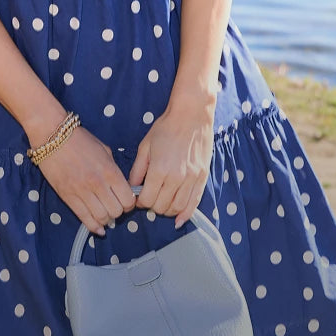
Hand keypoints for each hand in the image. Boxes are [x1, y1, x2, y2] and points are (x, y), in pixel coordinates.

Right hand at [36, 125, 136, 235]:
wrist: (52, 135)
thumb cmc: (80, 139)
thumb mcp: (104, 150)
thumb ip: (113, 169)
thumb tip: (119, 186)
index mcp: (110, 171)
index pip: (128, 199)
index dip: (130, 204)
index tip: (126, 201)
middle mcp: (98, 184)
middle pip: (116, 212)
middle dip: (118, 212)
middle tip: (115, 207)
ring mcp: (82, 192)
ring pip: (101, 218)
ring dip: (106, 219)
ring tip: (105, 214)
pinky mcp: (67, 197)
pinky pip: (84, 218)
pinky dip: (93, 227)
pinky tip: (98, 228)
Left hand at [128, 102, 214, 228]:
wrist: (192, 115)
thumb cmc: (166, 127)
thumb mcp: (145, 146)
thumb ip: (138, 169)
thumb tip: (133, 187)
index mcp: (159, 169)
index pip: (147, 200)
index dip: (140, 202)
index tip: (139, 197)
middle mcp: (176, 177)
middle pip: (161, 206)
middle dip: (152, 206)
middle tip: (150, 198)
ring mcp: (191, 179)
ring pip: (177, 208)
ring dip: (167, 211)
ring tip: (162, 203)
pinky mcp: (202, 178)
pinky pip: (194, 203)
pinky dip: (186, 214)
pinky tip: (179, 220)